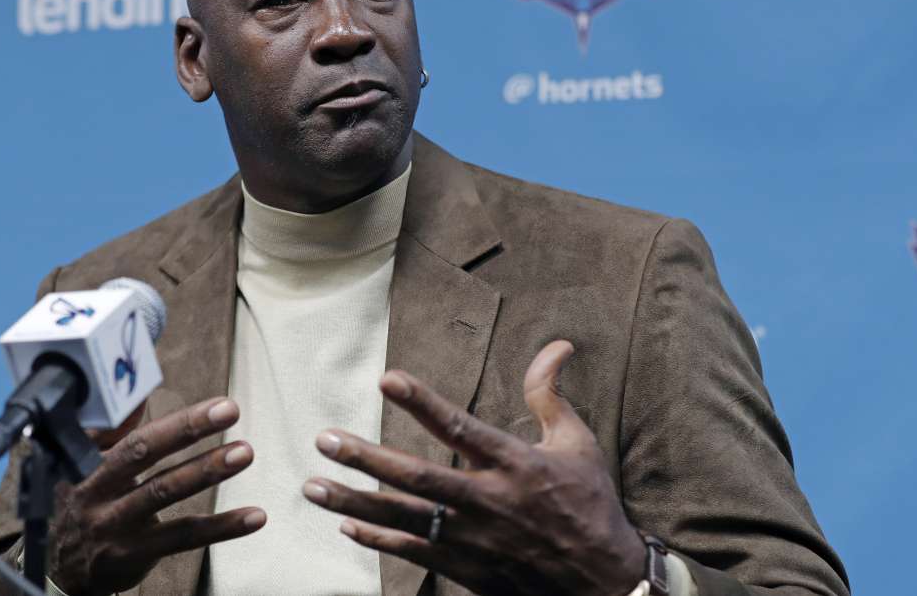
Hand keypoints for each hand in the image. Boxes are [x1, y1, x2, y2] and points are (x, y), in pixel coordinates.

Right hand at [47, 397, 265, 594]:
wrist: (58, 568)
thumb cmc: (81, 503)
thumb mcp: (82, 464)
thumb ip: (110, 430)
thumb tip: (136, 391)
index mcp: (87, 462)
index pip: (128, 432)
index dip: (168, 416)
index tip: (208, 400)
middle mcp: (97, 490)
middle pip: (143, 454)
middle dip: (187, 429)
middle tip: (228, 410)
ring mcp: (115, 523)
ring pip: (164, 492)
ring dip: (207, 471)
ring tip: (244, 452)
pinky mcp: (134, 553)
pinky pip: (183, 536)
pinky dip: (221, 527)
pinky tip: (254, 516)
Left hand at [303, 341, 644, 595]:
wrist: (604, 584)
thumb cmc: (590, 506)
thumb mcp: (578, 444)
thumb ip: (551, 394)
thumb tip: (556, 345)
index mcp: (516, 464)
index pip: (460, 426)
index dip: (422, 402)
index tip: (387, 378)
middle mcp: (490, 501)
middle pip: (418, 478)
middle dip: (366, 458)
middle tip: (325, 440)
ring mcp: (476, 539)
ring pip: (405, 519)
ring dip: (355, 501)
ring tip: (312, 486)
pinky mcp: (469, 569)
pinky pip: (414, 552)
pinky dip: (377, 538)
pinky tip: (347, 523)